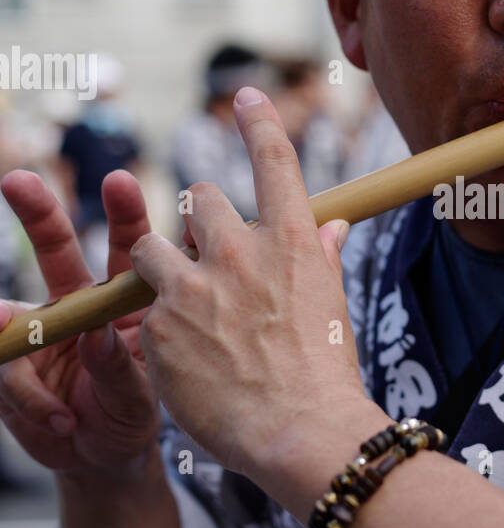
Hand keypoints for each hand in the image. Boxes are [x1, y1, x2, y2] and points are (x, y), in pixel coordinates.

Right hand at [0, 169, 160, 473]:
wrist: (101, 457)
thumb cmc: (130, 417)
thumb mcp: (138, 400)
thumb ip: (116, 368)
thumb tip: (92, 333)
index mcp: (124, 301)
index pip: (127, 248)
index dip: (125, 213)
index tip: (120, 181)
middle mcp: (79, 304)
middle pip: (56, 249)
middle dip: (38, 212)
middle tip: (18, 180)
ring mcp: (40, 330)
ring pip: (12, 313)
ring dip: (14, 336)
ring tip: (57, 403)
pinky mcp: (11, 363)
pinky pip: (7, 369)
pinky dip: (31, 401)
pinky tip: (60, 422)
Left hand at [129, 88, 371, 505]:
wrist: (300, 434)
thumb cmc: (326, 375)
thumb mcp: (332, 307)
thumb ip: (319, 258)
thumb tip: (330, 226)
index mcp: (291, 241)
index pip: (273, 160)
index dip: (258, 121)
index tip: (244, 93)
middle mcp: (238, 251)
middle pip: (201, 201)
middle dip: (202, 223)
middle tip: (213, 261)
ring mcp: (194, 287)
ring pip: (154, 250)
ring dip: (163, 269)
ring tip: (185, 308)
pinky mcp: (157, 326)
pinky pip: (147, 313)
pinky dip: (163, 332)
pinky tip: (192, 365)